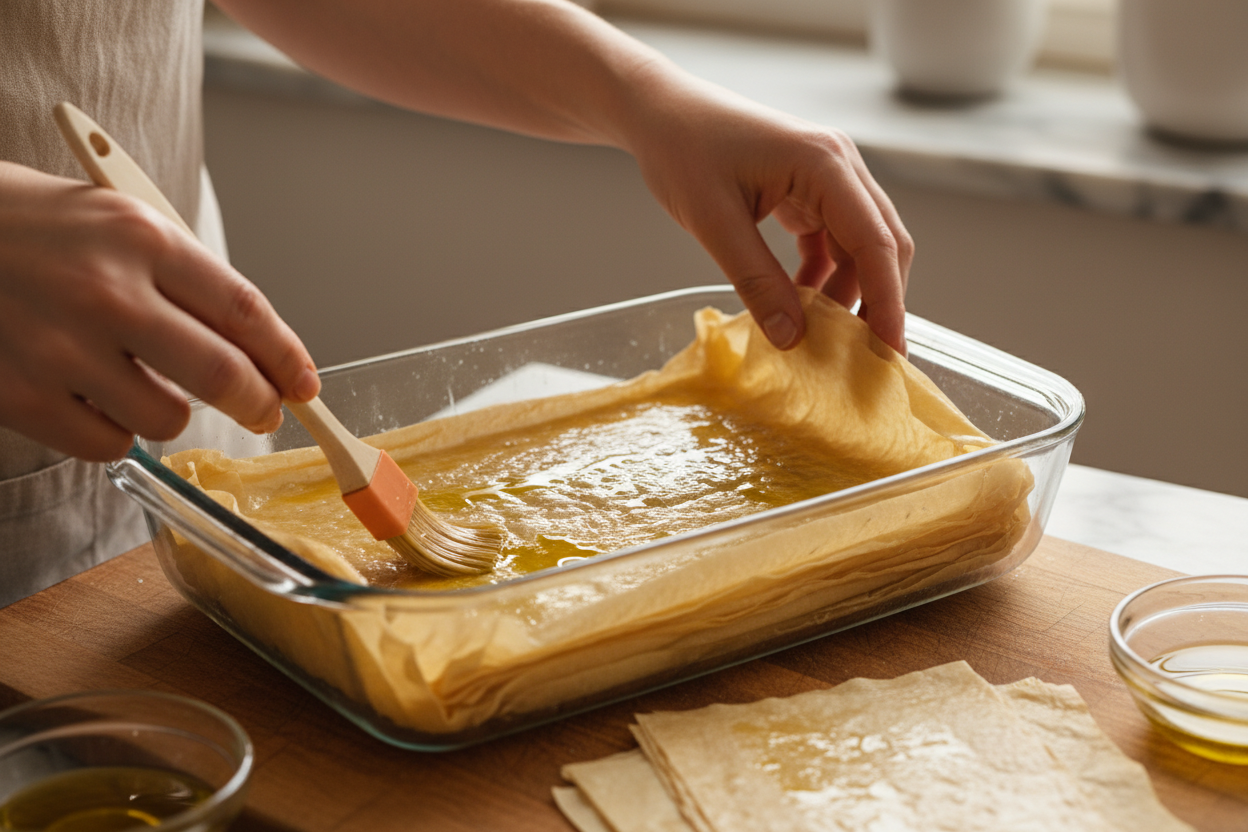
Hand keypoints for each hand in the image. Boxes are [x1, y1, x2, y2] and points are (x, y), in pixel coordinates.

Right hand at [0, 162, 319, 461]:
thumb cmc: (26, 226)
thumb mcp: (113, 221)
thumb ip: (183, 277)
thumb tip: (254, 344)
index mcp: (139, 237)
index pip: (245, 311)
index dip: (288, 357)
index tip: (304, 383)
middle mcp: (105, 292)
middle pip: (222, 375)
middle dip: (260, 403)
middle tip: (265, 411)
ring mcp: (60, 348)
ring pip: (168, 419)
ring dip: (173, 412)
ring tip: (142, 382)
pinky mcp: (20, 395)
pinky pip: (108, 444)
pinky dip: (114, 431)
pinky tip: (94, 399)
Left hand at [623, 75, 912, 352]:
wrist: (659, 112)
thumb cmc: (682, 149)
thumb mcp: (715, 223)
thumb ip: (757, 282)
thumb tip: (792, 339)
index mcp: (824, 164)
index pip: (877, 242)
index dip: (889, 301)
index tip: (889, 352)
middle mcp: (838, 166)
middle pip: (882, 245)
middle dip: (877, 302)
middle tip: (864, 359)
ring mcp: (827, 177)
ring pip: (859, 247)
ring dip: (846, 293)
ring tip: (823, 339)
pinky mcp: (809, 190)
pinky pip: (832, 242)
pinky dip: (823, 277)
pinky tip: (800, 306)